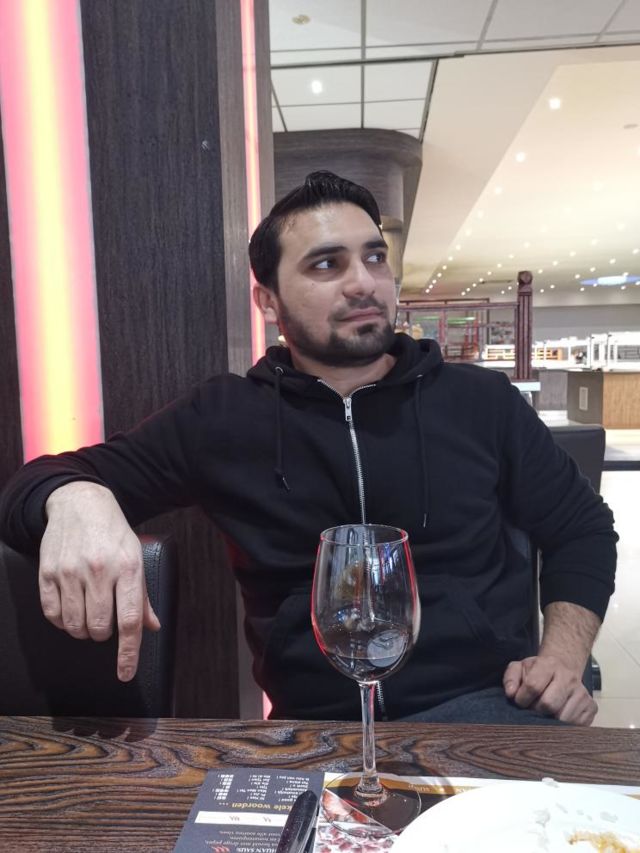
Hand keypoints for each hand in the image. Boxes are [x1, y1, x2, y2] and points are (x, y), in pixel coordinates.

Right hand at [39, 482, 159, 680]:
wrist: (80, 503)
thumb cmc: (113, 534)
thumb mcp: (136, 558)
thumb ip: (142, 596)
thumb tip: (152, 627)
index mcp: (127, 568)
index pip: (129, 621)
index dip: (128, 653)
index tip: (126, 673)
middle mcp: (99, 570)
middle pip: (99, 628)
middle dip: (102, 633)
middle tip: (105, 619)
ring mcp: (70, 571)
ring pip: (74, 625)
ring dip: (82, 629)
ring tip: (88, 611)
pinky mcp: (48, 572)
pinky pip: (52, 614)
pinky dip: (61, 620)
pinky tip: (70, 608)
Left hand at [503, 655, 597, 725]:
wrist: (563, 668)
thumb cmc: (537, 672)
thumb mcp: (520, 668)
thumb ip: (510, 679)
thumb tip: (511, 694)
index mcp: (549, 664)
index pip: (533, 686)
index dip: (522, 699)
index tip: (520, 702)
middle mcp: (568, 677)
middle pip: (549, 704)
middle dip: (537, 711)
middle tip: (534, 709)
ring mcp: (582, 692)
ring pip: (563, 718)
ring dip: (550, 721)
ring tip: (546, 713)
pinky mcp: (592, 706)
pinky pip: (576, 726)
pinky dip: (565, 727)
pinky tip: (559, 716)